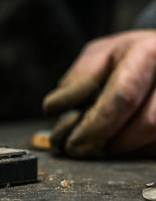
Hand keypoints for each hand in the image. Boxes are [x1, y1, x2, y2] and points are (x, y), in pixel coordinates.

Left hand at [42, 30, 155, 157]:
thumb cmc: (127, 56)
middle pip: (147, 122)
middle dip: (109, 139)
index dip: (97, 124)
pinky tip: (124, 137)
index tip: (73, 142)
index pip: (124, 96)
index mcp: (147, 52)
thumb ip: (79, 80)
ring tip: (102, 138)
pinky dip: (139, 147)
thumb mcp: (99, 56)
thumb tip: (54, 109)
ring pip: (155, 138)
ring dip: (125, 145)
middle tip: (81, 146)